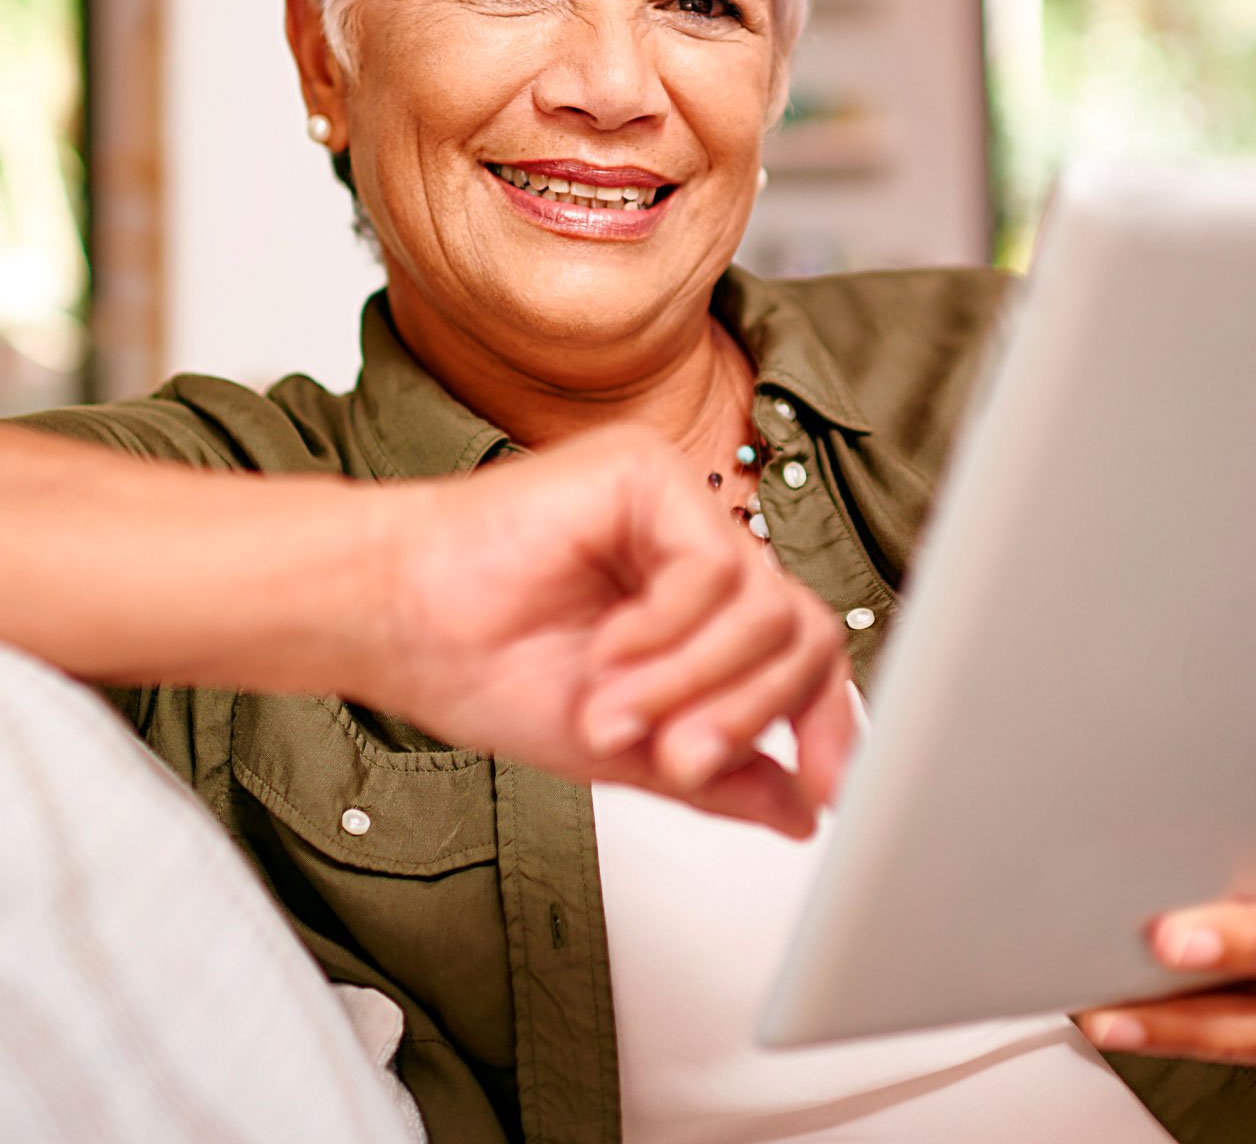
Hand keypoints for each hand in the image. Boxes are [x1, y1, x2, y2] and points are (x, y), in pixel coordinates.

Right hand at [363, 425, 852, 837]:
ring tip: (613, 712)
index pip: (802, 655)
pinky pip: (711, 567)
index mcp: (701, 611)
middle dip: (746, 713)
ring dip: (691, 681)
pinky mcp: (649, 475)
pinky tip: (603, 650)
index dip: (827, 722)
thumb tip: (800, 811)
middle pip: (799, 631)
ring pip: (762, 606)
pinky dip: (663, 630)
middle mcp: (700, 553)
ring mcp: (679, 510)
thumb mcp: (627, 748)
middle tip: (678, 761)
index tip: (825, 791)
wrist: (396, 622)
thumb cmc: (487, 666)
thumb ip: (718, 773)